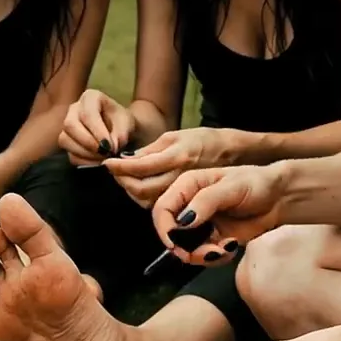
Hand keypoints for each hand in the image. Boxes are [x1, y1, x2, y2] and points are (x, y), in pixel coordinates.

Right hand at [58, 89, 135, 164]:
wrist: (119, 130)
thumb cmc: (122, 122)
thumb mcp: (127, 124)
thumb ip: (120, 134)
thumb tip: (110, 148)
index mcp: (90, 97)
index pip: (87, 114)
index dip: (97, 132)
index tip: (110, 146)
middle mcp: (74, 109)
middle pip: (70, 125)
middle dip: (88, 143)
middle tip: (105, 153)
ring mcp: (67, 126)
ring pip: (65, 140)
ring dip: (85, 154)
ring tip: (103, 158)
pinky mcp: (67, 142)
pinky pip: (69, 154)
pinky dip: (84, 161)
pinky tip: (98, 162)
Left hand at [103, 128, 232, 208]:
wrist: (232, 153)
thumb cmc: (203, 140)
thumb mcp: (176, 136)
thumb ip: (150, 150)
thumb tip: (127, 159)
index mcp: (176, 157)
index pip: (139, 167)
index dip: (120, 167)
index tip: (107, 163)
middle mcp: (178, 177)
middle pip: (140, 189)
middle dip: (122, 180)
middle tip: (115, 171)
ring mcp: (182, 191)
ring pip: (147, 200)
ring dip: (130, 190)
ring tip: (125, 177)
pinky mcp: (185, 201)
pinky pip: (157, 203)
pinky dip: (143, 196)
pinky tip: (139, 185)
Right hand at [151, 164, 283, 265]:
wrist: (278, 199)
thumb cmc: (256, 184)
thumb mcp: (232, 187)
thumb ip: (206, 202)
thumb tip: (183, 221)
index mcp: (187, 185)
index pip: (163, 208)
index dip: (164, 228)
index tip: (176, 244)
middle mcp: (189, 205)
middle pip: (171, 232)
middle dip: (186, 247)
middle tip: (209, 252)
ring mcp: (199, 224)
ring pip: (185, 248)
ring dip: (202, 255)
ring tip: (225, 249)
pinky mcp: (211, 238)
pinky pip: (203, 255)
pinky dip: (215, 257)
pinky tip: (231, 247)